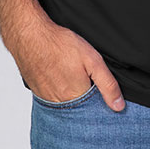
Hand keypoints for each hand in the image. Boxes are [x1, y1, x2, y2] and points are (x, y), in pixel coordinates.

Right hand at [8, 16, 125, 111]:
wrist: (30, 36)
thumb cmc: (60, 45)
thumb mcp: (93, 60)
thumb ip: (107, 84)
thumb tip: (119, 106)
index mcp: (76, 98)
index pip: (94, 112)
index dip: (101, 103)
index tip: (102, 92)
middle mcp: (60, 104)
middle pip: (80, 110)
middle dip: (87, 100)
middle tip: (86, 79)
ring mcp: (47, 99)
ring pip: (66, 105)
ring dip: (73, 96)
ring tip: (73, 76)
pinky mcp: (38, 93)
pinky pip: (53, 99)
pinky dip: (60, 91)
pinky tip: (61, 77)